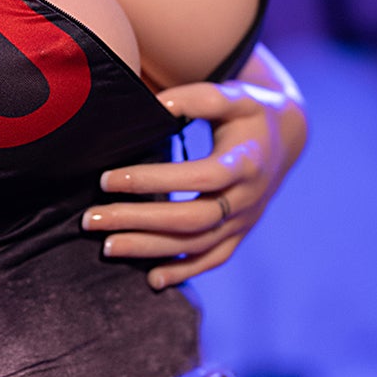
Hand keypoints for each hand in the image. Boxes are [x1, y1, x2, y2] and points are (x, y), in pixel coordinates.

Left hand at [82, 44, 306, 289]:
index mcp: (246, 162)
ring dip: (150, 249)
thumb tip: (157, 105)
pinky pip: (213, 259)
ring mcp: (244, 220)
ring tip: (107, 248)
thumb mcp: (233, 96)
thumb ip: (198, 98)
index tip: (108, 179)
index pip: (198, 177)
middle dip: (138, 221)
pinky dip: (184, 271)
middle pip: (192, 219)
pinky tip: (151, 280)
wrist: (286, 137)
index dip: (153, 180)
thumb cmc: (249, 112)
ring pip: (196, 244)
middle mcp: (247, 198)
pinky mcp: (239, 233)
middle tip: (91, 219)